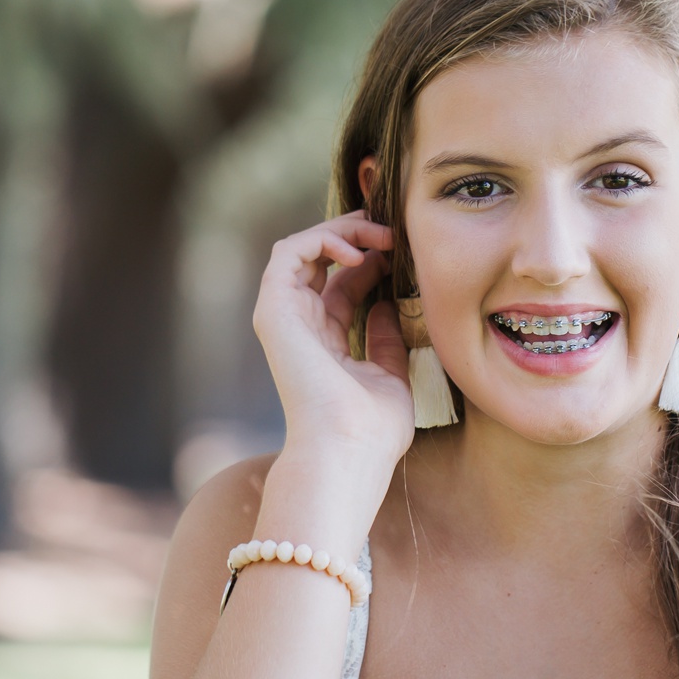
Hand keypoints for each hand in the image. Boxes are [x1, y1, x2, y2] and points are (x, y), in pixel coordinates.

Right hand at [250, 211, 414, 478]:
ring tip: (380, 234)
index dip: (371, 260)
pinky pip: (288, 252)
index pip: (341, 285)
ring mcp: (284, 317)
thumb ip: (386, 339)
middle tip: (393, 230)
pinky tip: (359, 251)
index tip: (404, 251)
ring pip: (301, 248)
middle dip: (356, 235)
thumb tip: (387, 306)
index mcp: (325, 343)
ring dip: (342, 231)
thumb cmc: (372, 429)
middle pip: (319, 261)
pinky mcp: (274, 310)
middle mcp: (300, 327)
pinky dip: (322, 239)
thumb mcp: (390, 374)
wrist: (350, 448)